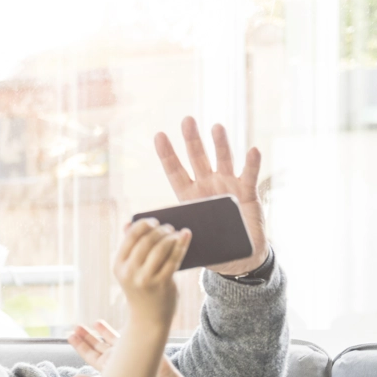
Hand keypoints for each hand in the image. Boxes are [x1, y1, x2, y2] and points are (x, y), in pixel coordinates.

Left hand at [69, 320, 184, 376]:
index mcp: (104, 367)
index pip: (88, 355)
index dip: (79, 345)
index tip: (70, 336)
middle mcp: (113, 359)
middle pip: (96, 345)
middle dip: (86, 336)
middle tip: (75, 327)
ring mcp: (123, 351)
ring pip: (107, 339)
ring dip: (99, 330)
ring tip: (91, 323)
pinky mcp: (134, 345)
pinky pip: (121, 335)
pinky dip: (113, 329)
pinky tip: (107, 323)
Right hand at [112, 218, 188, 336]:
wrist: (148, 319)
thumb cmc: (141, 289)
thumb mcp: (130, 271)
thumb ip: (130, 248)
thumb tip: (129, 223)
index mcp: (119, 266)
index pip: (130, 237)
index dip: (143, 224)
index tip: (154, 221)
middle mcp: (129, 272)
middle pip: (146, 241)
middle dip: (160, 230)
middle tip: (169, 227)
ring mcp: (145, 279)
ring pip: (160, 248)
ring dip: (171, 236)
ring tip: (177, 233)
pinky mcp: (162, 284)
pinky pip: (173, 259)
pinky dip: (181, 245)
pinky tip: (185, 236)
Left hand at [153, 118, 265, 275]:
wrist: (239, 256)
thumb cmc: (210, 246)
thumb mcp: (184, 239)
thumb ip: (159, 231)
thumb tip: (124, 228)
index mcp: (189, 196)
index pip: (175, 171)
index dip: (167, 154)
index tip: (159, 135)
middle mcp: (208, 185)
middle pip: (198, 158)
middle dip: (192, 140)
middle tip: (187, 120)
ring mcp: (228, 185)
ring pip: (223, 160)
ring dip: (220, 144)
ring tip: (216, 127)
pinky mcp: (247, 192)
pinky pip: (249, 175)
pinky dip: (252, 163)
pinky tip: (252, 151)